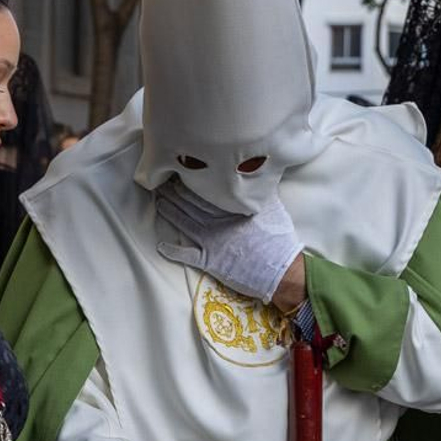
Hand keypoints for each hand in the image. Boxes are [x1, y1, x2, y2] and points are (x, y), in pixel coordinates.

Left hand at [155, 180, 303, 302]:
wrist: (281, 269)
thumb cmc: (279, 238)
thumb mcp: (273, 207)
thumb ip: (261, 191)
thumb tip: (256, 174)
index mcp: (231, 207)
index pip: (206, 190)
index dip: (191, 181)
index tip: (179, 172)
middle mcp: (218, 221)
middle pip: (191, 204)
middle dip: (174, 193)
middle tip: (161, 183)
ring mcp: (212, 241)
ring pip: (185, 223)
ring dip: (170, 212)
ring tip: (158, 202)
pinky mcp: (211, 261)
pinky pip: (188, 255)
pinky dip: (173, 251)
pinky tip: (161, 245)